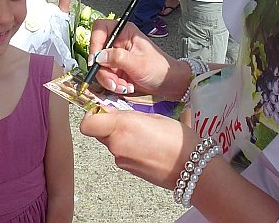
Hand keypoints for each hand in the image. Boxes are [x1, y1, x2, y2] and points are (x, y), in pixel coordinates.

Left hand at [80, 110, 197, 188]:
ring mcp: (121, 160)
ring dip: (120, 136)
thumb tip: (114, 113)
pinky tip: (147, 145)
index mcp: (122, 127)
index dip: (91, 115)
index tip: (101, 108)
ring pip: (110, 142)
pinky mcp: (128, 170)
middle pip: (98, 132)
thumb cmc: (177, 139)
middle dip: (107, 124)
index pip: (87, 124)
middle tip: (125, 117)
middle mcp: (117, 145)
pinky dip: (129, 147)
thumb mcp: (153, 116)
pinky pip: (121, 153)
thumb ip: (129, 115)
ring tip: (143, 132)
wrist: (191, 168)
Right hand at [88, 18, 183, 97]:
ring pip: (100, 68)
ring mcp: (115, 56)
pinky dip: (113, 85)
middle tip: (114, 82)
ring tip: (124, 86)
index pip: (100, 29)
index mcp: (124, 32)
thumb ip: (117, 58)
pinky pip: (106, 77)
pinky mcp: (115, 69)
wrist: (168, 83)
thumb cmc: (159, 68)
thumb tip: (99, 56)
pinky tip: (125, 87)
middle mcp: (118, 42)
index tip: (96, 60)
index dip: (95, 43)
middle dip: (104, 71)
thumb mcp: (138, 63)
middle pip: (97, 53)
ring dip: (110, 81)